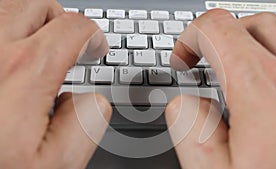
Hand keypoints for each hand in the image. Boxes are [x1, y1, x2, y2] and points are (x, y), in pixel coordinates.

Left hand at [0, 0, 110, 168]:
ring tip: (36, 53)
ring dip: (28, 26)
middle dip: (61, 22)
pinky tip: (4, 64)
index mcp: (21, 75)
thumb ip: (87, 123)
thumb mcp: (56, 166)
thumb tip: (90, 99)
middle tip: (69, 46)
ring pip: (5, 10)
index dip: (93, 35)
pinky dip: (1, 36)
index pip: (72, 28)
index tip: (95, 48)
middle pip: (37, 6)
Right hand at [166, 9, 275, 168]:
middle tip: (205, 62)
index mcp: (264, 91)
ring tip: (234, 76)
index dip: (190, 38)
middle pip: (251, 25)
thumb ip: (189, 128)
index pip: (216, 29)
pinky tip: (270, 95)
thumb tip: (185, 103)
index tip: (183, 61)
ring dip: (250, 48)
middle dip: (219, 37)